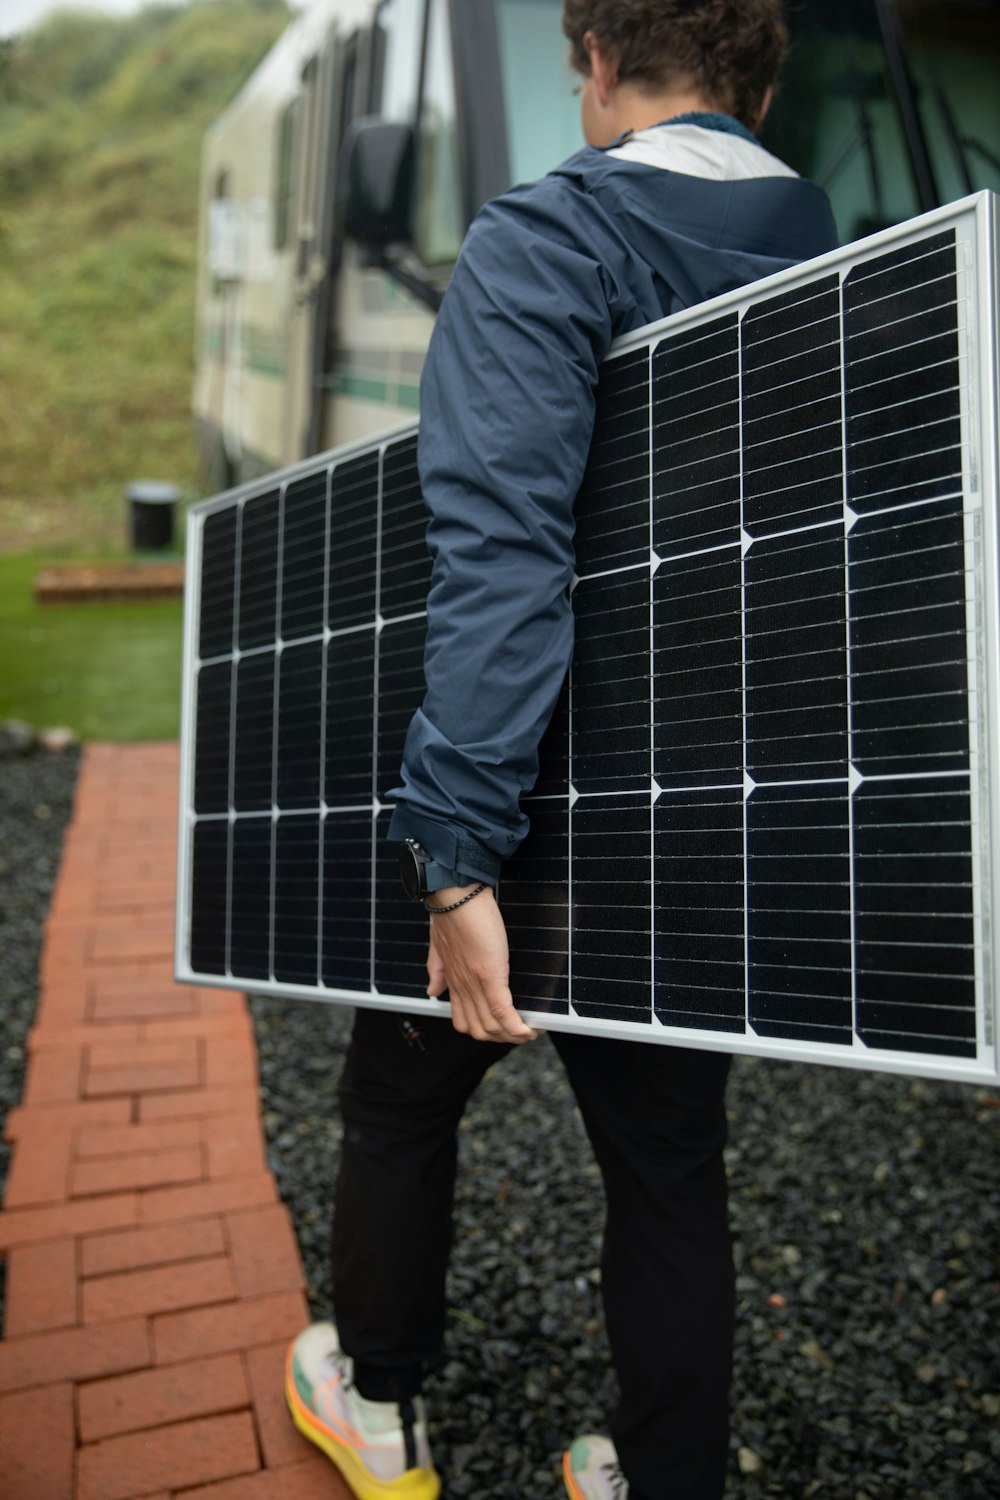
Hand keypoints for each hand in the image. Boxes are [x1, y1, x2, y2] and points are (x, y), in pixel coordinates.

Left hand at [425, 886, 539, 1044]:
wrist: (455, 896)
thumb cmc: (451, 915)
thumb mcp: (438, 947)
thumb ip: (436, 970)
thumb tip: (432, 991)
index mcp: (454, 982)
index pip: (465, 1022)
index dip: (485, 1031)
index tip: (503, 1028)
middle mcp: (462, 988)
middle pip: (479, 1031)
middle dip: (502, 1038)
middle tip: (521, 1031)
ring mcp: (475, 984)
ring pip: (492, 1027)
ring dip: (514, 1035)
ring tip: (531, 1030)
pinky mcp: (489, 976)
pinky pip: (503, 1012)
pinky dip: (518, 1026)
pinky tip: (531, 1028)